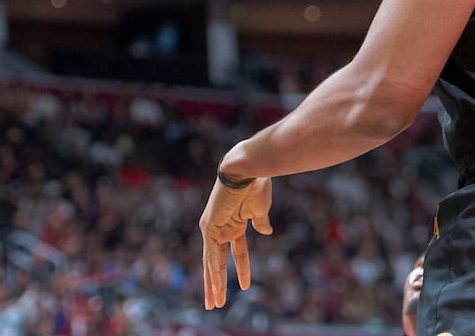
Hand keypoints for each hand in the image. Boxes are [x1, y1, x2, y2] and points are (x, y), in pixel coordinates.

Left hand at [198, 173, 272, 308]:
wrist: (248, 170)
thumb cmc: (256, 185)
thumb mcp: (260, 210)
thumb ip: (261, 222)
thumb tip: (266, 231)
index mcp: (234, 224)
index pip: (237, 253)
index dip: (242, 270)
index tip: (245, 287)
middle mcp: (221, 228)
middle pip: (218, 262)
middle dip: (217, 284)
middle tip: (216, 303)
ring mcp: (213, 228)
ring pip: (211, 262)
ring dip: (213, 284)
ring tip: (214, 304)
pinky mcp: (209, 227)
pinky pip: (211, 254)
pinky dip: (214, 272)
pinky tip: (215, 287)